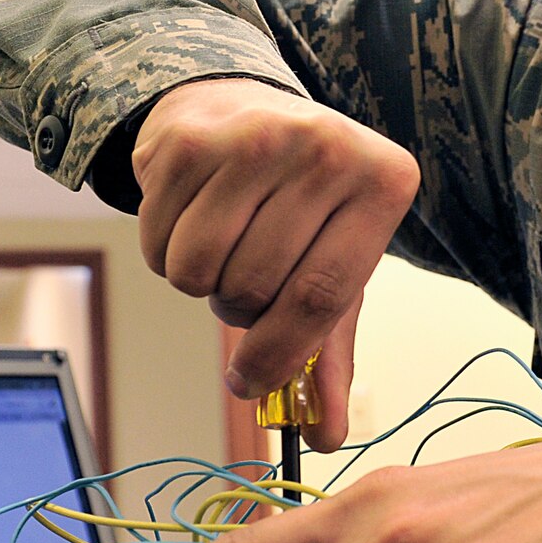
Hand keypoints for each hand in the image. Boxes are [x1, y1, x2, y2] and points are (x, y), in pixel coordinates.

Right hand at [131, 78, 419, 449]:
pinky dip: (165, 251)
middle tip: (246, 280)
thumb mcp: (334, 265)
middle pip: (254, 288)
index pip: (322, 295)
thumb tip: (323, 437)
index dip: (280, 354)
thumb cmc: (299, 201)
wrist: (237, 105)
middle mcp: (326, 149)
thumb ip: (330, 353)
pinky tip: (191, 214)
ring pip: (199, 271)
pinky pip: (159, 244)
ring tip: (224, 243)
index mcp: (382, 182)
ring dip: (200, 282)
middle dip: (239, 310)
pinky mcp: (190, 142)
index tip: (250, 384)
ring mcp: (255, 137)